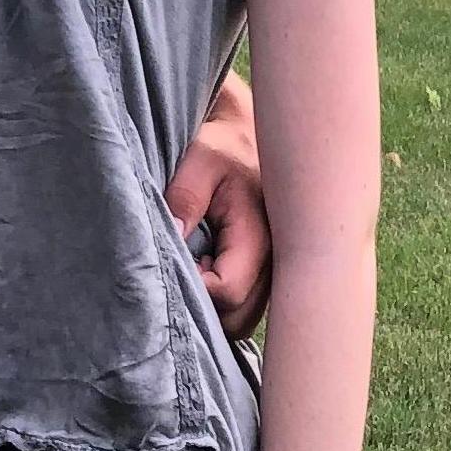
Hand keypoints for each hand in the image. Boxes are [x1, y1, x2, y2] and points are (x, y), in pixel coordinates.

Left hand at [165, 75, 271, 339]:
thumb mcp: (200, 158)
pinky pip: (248, 306)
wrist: (251, 132)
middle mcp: (278, 259)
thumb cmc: (222, 144)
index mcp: (261, 233)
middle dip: (205, 308)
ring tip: (193, 272)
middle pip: (240, 317)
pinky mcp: (270, 271)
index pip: (228, 291)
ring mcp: (277, 269)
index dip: (194, 288)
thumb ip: (185, 198)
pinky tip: (206, 275)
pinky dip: (224, 303)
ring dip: (215, 308)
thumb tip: (174, 239)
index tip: (172, 264)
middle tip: (179, 274)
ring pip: (245, 318)